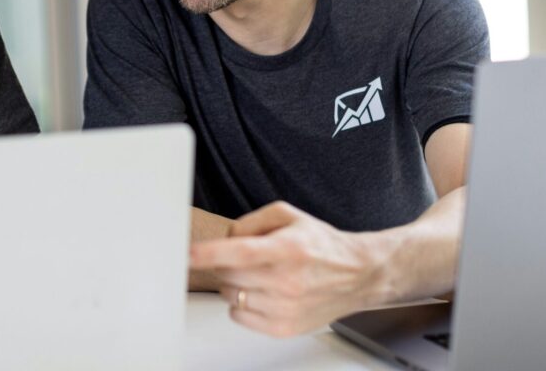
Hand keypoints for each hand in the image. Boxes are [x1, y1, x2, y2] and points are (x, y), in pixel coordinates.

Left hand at [189, 201, 382, 337]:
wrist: (358, 275)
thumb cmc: (321, 246)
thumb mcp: (288, 216)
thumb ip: (251, 222)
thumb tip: (225, 238)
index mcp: (287, 249)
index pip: (241, 252)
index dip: (210, 253)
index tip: (188, 254)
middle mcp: (287, 281)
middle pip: (229, 275)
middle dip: (227, 264)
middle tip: (246, 258)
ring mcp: (285, 308)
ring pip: (231, 296)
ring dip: (236, 284)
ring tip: (261, 275)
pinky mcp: (283, 328)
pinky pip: (239, 316)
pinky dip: (243, 304)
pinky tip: (263, 293)